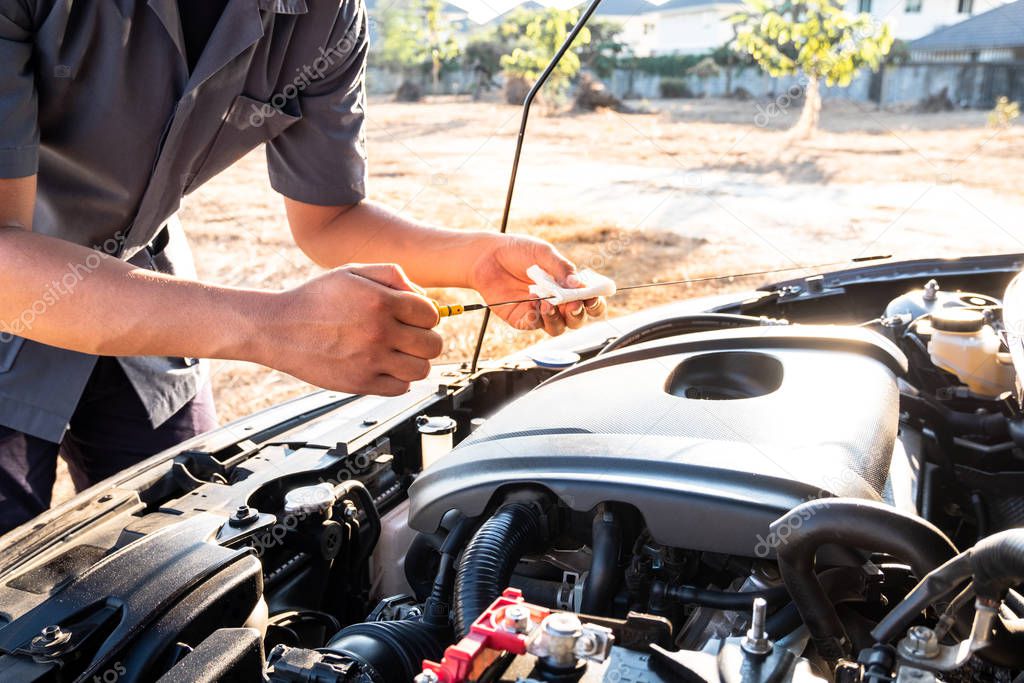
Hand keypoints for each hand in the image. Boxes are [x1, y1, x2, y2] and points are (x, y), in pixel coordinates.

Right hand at [265, 264, 442, 395]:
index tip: (415, 318)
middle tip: (410, 337)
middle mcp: (379, 332)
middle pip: (433, 345)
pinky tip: (384, 366)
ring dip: (415, 361)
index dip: (426, 315)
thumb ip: (392, 275)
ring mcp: (371, 360)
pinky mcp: (360, 383)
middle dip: (425, 339)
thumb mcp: (352, 272)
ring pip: (421, 370)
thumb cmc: (316, 299)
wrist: (279, 328)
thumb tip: (422, 295)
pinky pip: (400, 388)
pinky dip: (398, 380)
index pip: (431, 314)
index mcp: (381, 302)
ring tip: (399, 354)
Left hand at [467, 235, 606, 335]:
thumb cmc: (518, 252)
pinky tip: (530, 304)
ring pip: (558, 328)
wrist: (488, 256)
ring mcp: (540, 312)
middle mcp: (557, 302)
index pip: (589, 301)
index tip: (592, 297)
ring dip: (557, 319)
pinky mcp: (523, 318)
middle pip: (577, 319)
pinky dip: (536, 318)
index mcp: (567, 286)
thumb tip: (578, 284)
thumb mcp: (544, 254)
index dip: (595, 302)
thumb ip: (562, 269)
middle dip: (578, 314)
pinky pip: (534, 325)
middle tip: (573, 304)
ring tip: (548, 304)